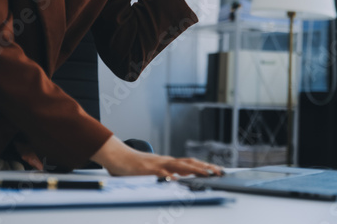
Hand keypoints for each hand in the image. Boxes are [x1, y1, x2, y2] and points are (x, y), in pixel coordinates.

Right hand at [91, 136, 222, 176]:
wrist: (117, 156)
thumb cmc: (134, 165)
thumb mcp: (153, 170)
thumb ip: (165, 174)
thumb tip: (177, 181)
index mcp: (168, 162)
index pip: (191, 163)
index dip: (205, 166)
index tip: (218, 170)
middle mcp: (166, 161)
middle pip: (190, 163)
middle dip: (206, 167)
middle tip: (220, 172)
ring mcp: (158, 164)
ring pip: (180, 166)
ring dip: (195, 170)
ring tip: (207, 174)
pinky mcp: (148, 169)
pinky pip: (161, 173)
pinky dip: (170, 176)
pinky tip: (178, 180)